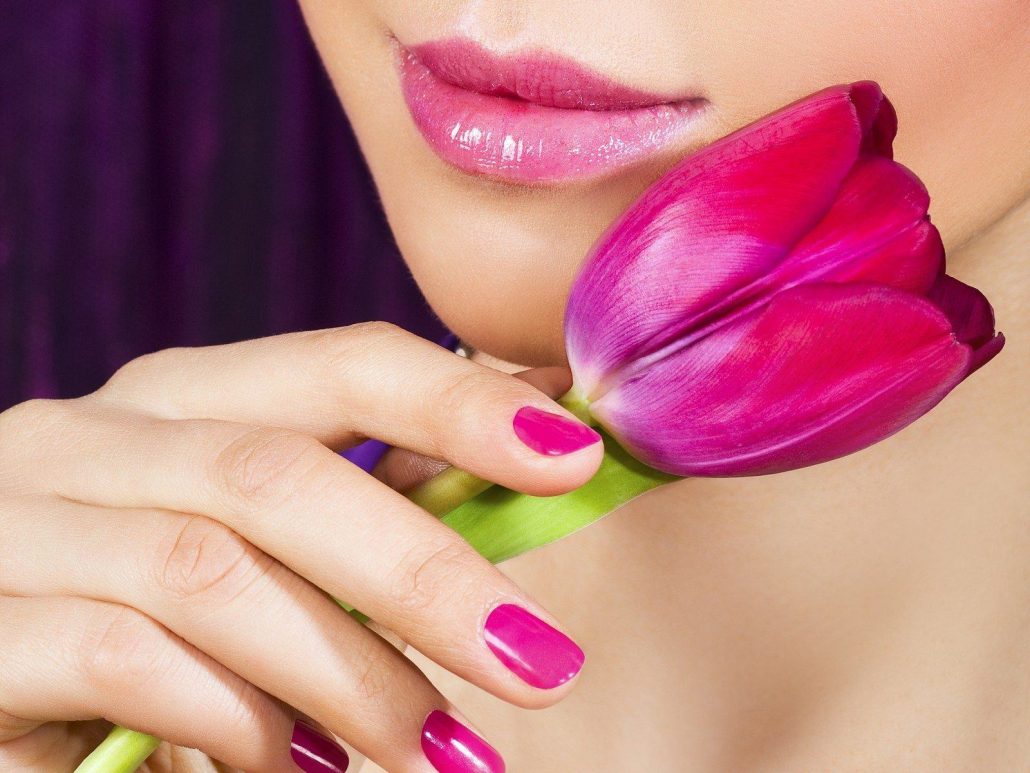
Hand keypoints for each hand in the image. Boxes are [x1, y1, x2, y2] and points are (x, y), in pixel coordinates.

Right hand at [0, 323, 602, 771]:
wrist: (16, 679)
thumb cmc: (166, 614)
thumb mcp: (276, 546)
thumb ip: (380, 502)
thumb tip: (545, 446)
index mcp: (184, 397)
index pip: (338, 364)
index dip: (459, 403)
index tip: (573, 456)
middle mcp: (93, 436)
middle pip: (280, 474)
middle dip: (425, 573)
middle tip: (537, 663)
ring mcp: (20, 524)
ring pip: (210, 571)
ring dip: (348, 672)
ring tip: (436, 750)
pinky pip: (125, 658)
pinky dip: (233, 717)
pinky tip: (294, 763)